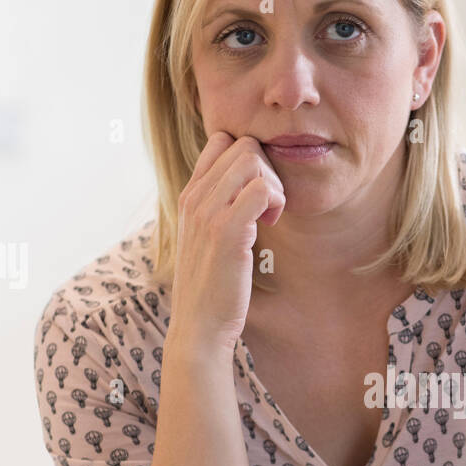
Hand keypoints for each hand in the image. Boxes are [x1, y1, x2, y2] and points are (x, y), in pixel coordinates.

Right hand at [169, 131, 285, 353]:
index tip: (256, 192)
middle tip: (270, 206)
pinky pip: (260, 189)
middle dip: (268, 170)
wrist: (199, 325)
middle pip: (243, 146)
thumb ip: (219, 208)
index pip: (221, 141)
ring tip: (270, 215)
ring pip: (252, 159)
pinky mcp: (227, 231)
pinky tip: (271, 224)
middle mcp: (194, 198)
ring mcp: (208, 212)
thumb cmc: (211, 285)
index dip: (249, 158)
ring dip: (274, 184)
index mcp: (189, 196)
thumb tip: (247, 188)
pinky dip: (276, 201)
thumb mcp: (207, 238)